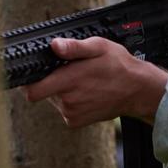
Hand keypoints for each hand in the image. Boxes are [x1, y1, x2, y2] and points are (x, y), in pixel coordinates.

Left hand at [24, 37, 167, 126]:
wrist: (138, 91)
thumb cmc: (119, 66)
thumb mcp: (99, 47)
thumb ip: (74, 47)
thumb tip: (55, 45)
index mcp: (69, 81)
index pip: (32, 90)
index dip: (29, 81)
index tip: (35, 74)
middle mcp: (68, 100)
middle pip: (42, 91)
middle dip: (51, 81)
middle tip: (71, 72)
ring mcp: (71, 113)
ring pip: (53, 100)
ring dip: (62, 91)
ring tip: (83, 83)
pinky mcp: (76, 121)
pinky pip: (63, 109)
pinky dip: (71, 102)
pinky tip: (86, 94)